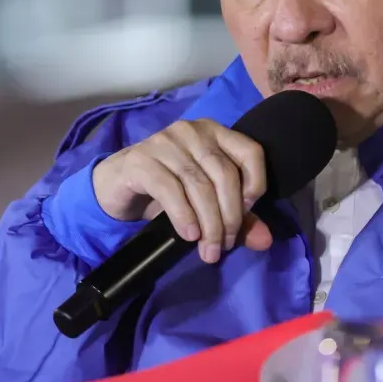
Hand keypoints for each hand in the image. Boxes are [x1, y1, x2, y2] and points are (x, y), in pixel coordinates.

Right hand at [91, 119, 272, 261]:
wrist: (117, 185)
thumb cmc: (167, 190)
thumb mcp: (205, 203)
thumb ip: (237, 217)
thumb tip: (265, 240)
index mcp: (214, 132)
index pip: (250, 152)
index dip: (256, 185)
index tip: (248, 214)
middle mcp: (191, 131)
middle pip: (224, 174)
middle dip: (229, 216)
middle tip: (223, 246)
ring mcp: (164, 142)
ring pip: (198, 184)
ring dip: (208, 223)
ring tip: (208, 250)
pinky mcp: (141, 160)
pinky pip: (170, 189)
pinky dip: (183, 216)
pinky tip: (188, 235)